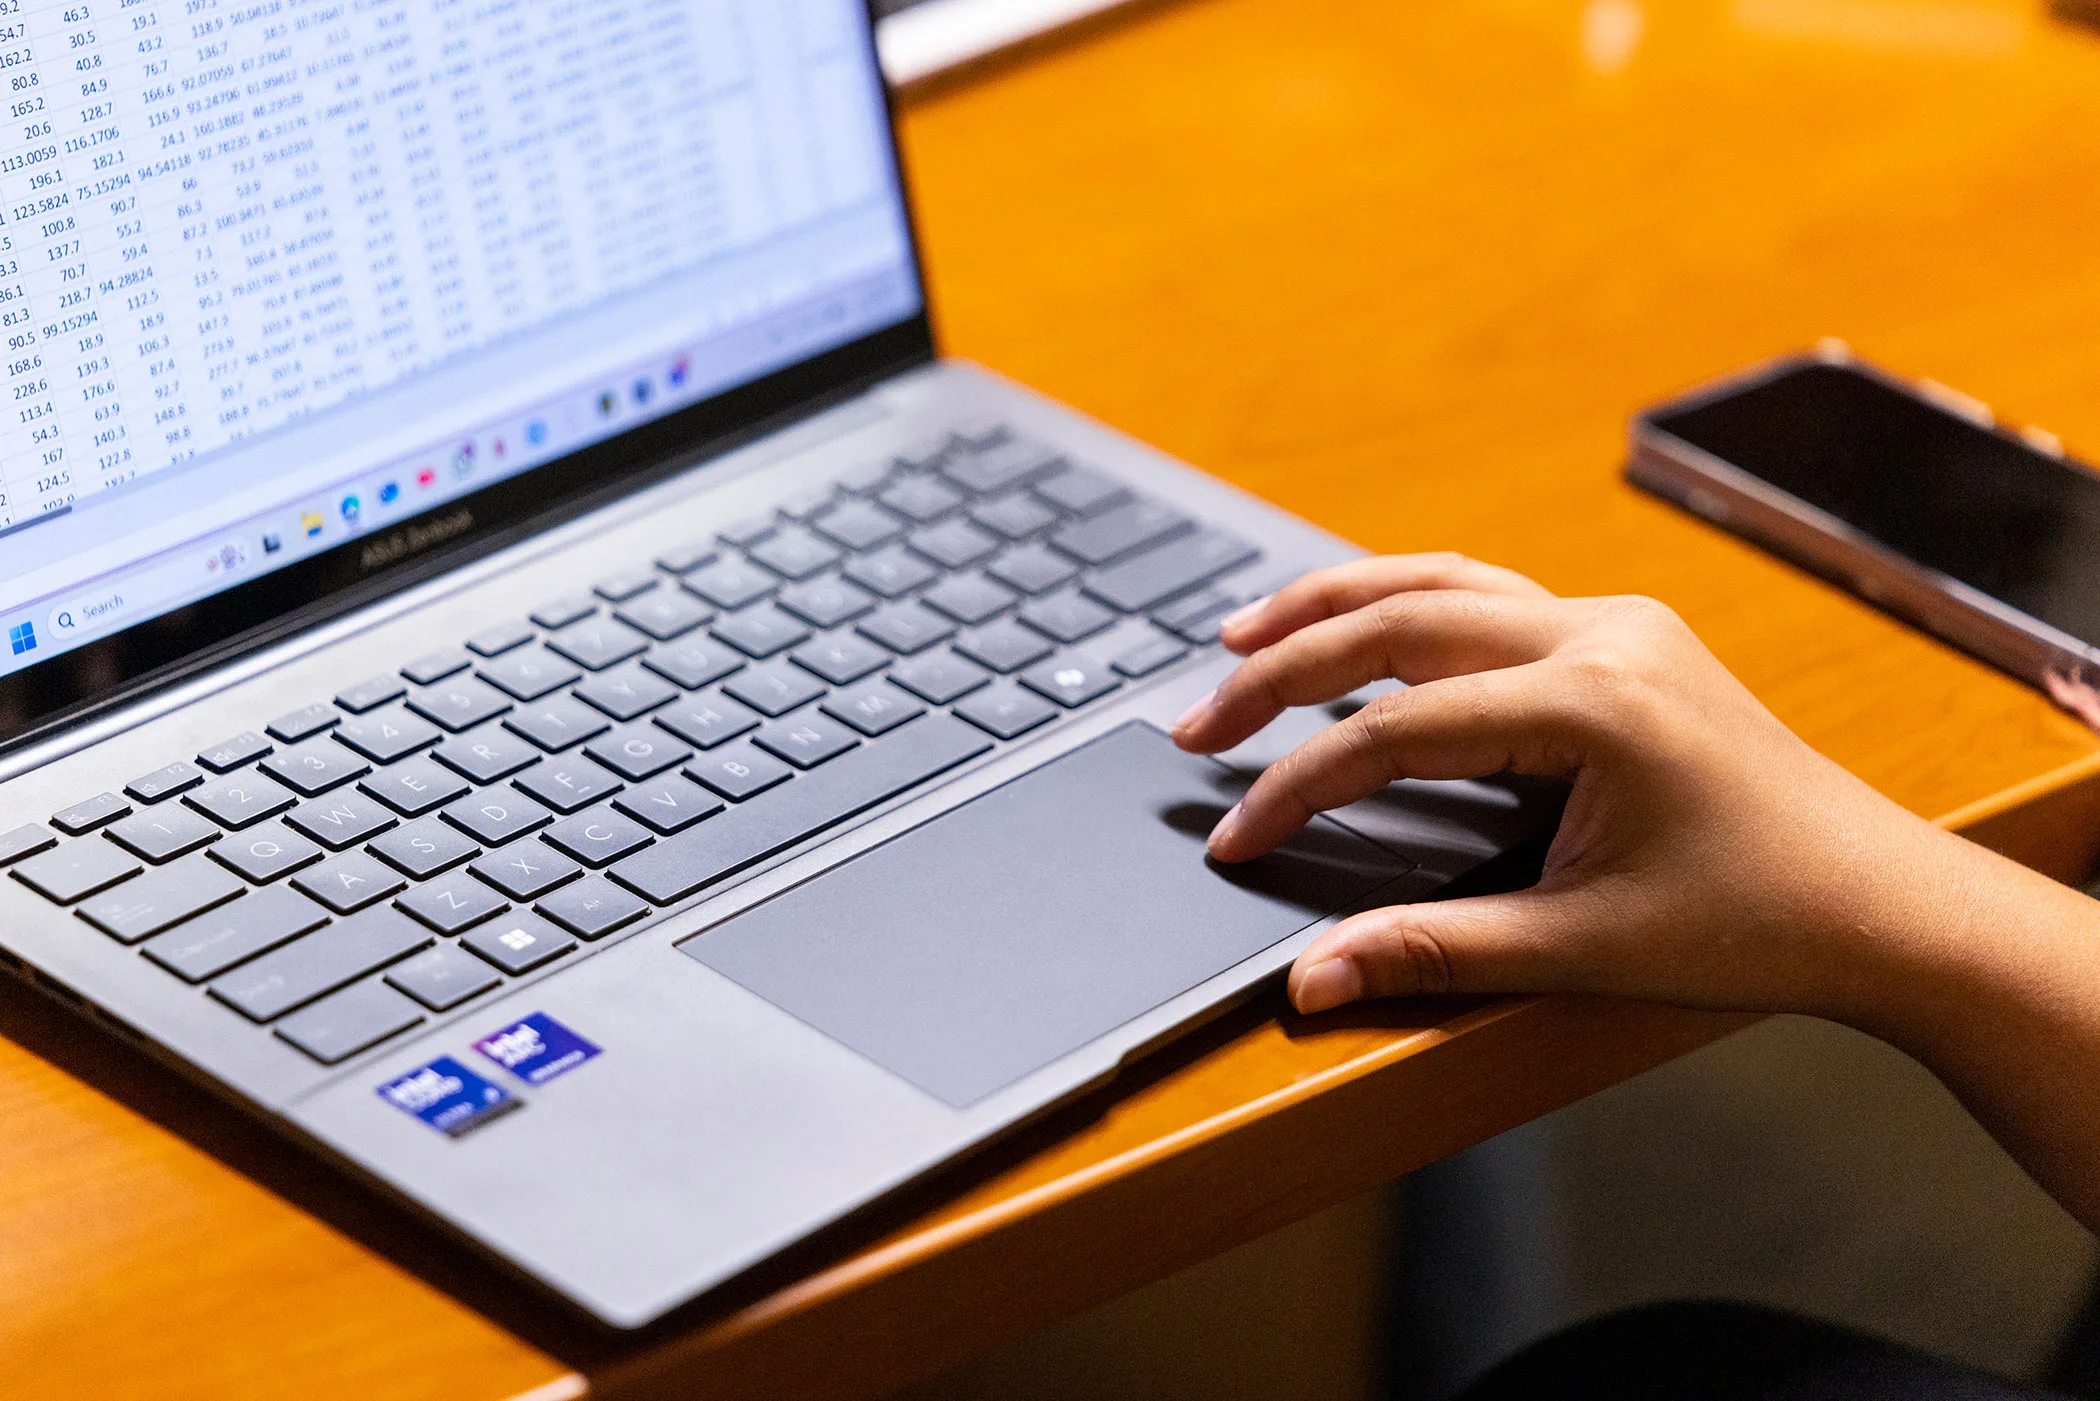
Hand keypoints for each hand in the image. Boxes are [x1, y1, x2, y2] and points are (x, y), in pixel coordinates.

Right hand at [1169, 554, 1975, 1030]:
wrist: (1878, 901)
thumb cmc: (1753, 922)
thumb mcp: (1579, 948)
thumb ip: (1431, 951)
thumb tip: (1308, 980)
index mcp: (1592, 704)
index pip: (1397, 729)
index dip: (1298, 786)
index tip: (1232, 836)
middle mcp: (1601, 635)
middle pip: (1399, 622)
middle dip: (1284, 669)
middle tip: (1197, 724)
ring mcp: (1616, 625)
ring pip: (1440, 582)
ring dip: (1334, 606)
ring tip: (1239, 635)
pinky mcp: (1623, 638)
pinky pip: (1486, 596)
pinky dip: (1403, 607)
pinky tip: (1355, 627)